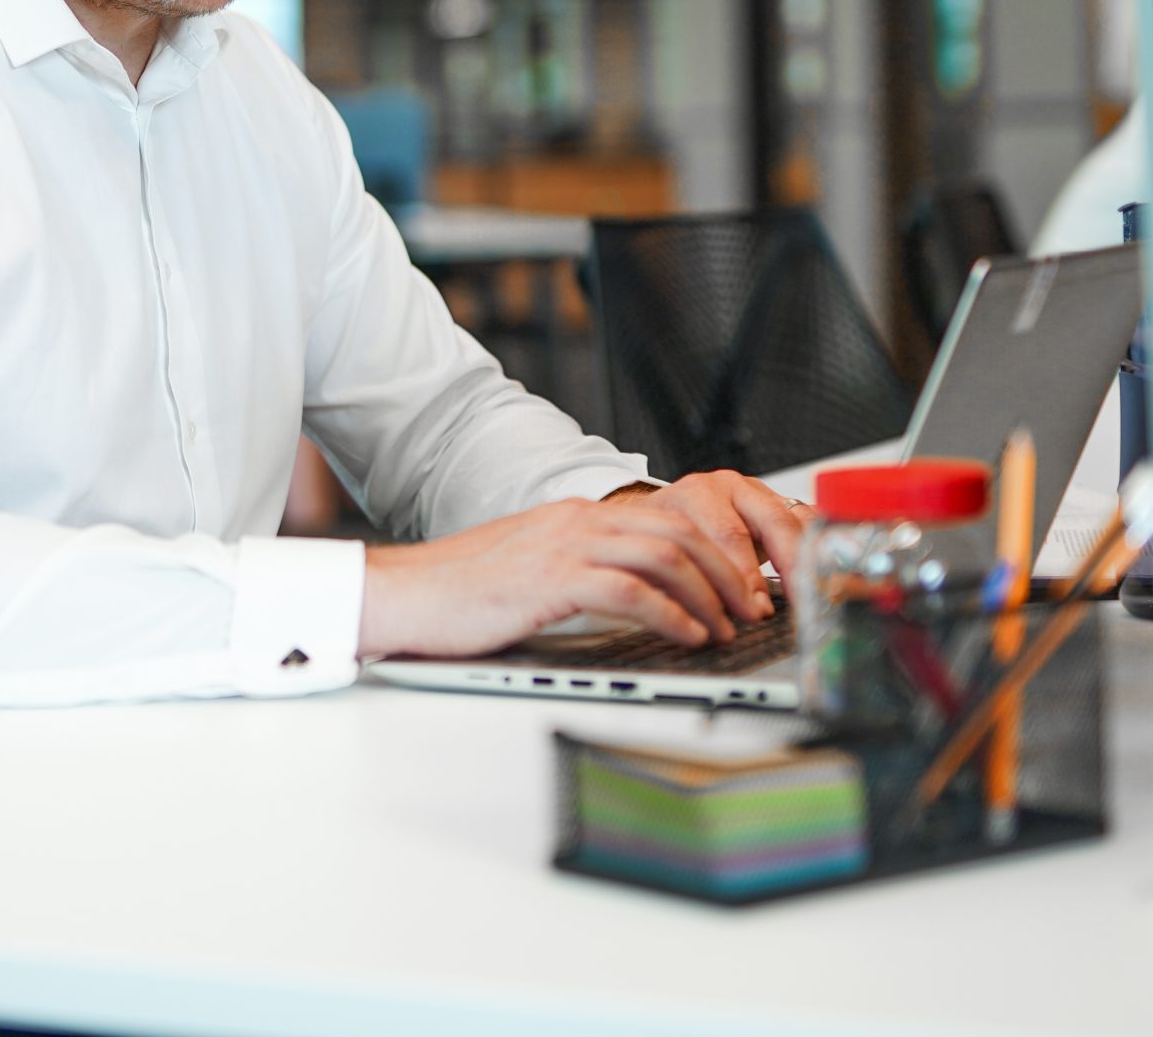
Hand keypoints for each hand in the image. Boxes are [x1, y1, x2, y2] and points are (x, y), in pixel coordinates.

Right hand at [356, 475, 804, 660]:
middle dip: (727, 571)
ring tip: (726, 628)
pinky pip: (629, 590)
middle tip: (750, 609)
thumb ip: (579, 572)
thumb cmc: (459, 593)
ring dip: (708, 594)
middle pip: (679, 528)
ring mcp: (562, 547)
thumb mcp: (531, 571)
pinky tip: (686, 636)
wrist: (402, 593)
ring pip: (664, 554)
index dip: (714, 552)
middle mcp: (575, 521)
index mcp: (574, 517)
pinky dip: (670, 613)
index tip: (738, 588)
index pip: (666, 518)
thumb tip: (632, 598)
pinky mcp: (549, 580)